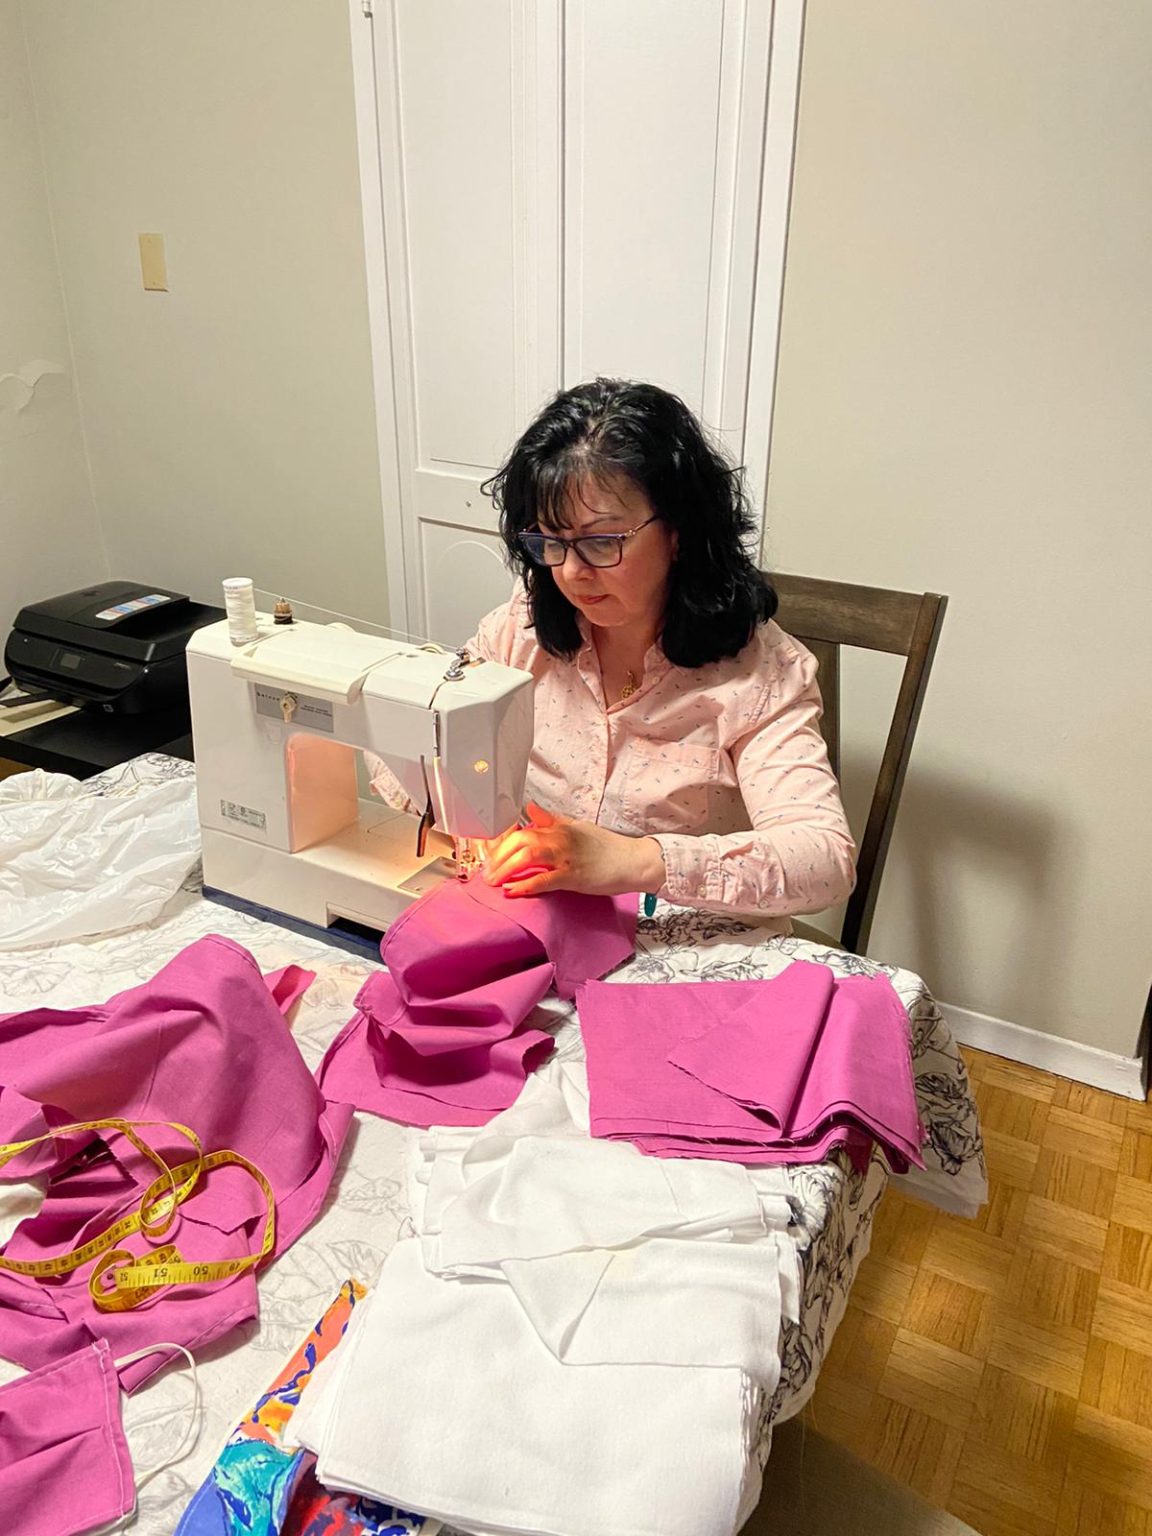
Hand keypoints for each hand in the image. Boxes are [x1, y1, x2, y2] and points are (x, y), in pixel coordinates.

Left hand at [481, 802, 664, 898]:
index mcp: (558, 827)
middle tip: (486, 872)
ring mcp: (565, 856)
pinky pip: (543, 880)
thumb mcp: (576, 828)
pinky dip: (524, 885)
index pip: (520, 829)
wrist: (632, 861)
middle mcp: (559, 838)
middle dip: (497, 857)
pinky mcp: (572, 876)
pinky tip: (511, 891)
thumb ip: (551, 821)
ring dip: (505, 869)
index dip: (499, 841)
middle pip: (519, 841)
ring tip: (493, 882)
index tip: (488, 854)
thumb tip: (530, 809)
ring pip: (527, 856)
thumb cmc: (606, 847)